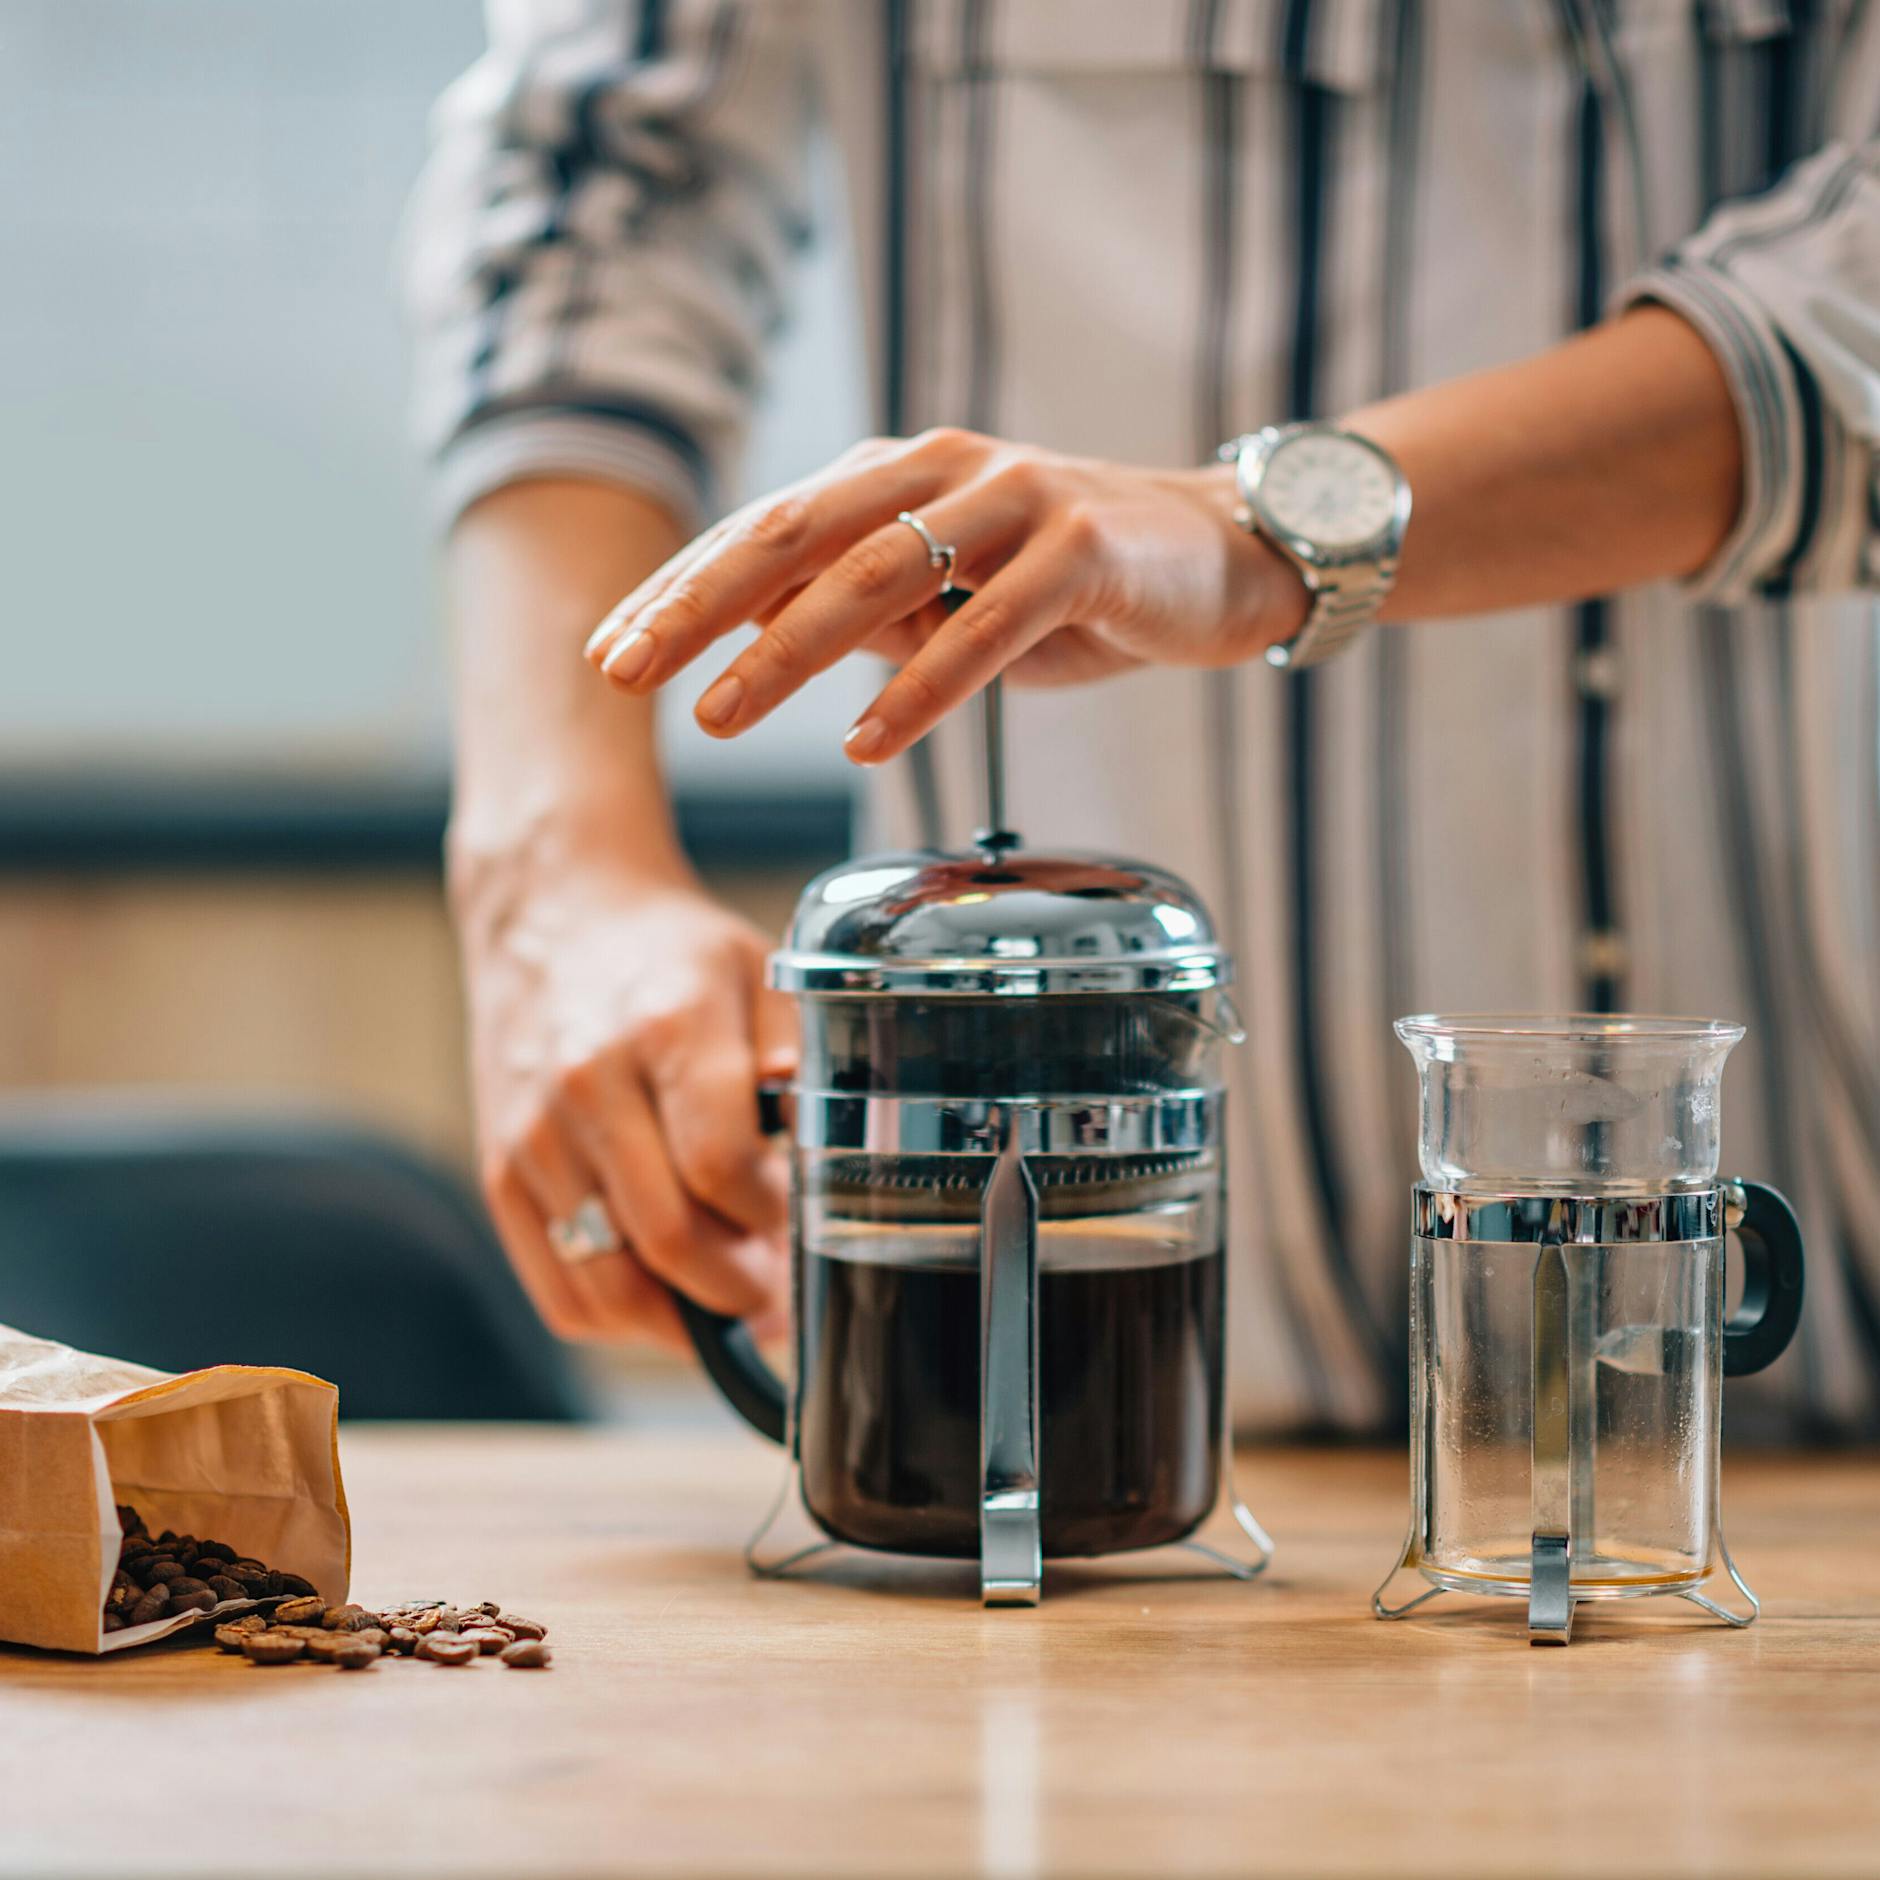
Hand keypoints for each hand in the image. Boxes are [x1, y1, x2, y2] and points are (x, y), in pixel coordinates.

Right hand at [456, 857, 793, 1347]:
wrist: (555, 916)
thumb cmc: (671, 953)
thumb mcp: (759, 973)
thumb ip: (798, 1061)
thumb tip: (821, 1156)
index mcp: (666, 1027)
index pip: (721, 1165)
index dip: (773, 1216)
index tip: (798, 1219)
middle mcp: (588, 1085)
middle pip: (667, 1236)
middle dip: (740, 1284)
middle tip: (778, 1285)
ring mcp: (534, 1136)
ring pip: (610, 1283)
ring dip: (683, 1316)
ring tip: (729, 1296)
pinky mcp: (501, 1174)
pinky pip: (561, 1290)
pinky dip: (622, 1318)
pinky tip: (668, 1299)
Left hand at [581, 429, 1307, 764]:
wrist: (1223, 551)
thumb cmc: (1075, 580)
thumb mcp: (951, 596)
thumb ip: (865, 612)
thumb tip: (763, 648)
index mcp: (897, 475)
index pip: (764, 529)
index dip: (679, 590)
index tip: (607, 651)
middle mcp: (944, 470)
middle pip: (796, 534)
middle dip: (699, 607)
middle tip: (625, 671)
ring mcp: (1016, 500)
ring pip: (880, 572)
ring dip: (788, 650)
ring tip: (720, 716)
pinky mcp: (1083, 548)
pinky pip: (989, 624)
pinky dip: (923, 686)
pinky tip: (867, 742)